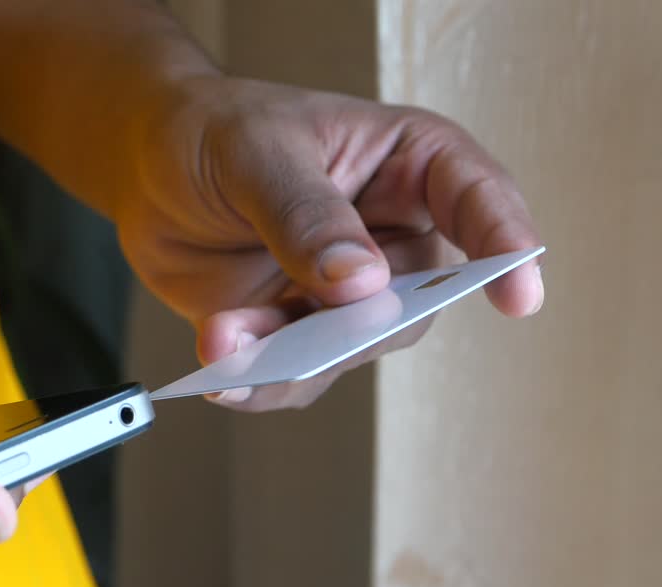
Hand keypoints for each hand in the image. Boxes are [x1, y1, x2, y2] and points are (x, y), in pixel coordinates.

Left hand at [117, 76, 544, 409]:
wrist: (144, 172)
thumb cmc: (211, 133)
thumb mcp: (255, 153)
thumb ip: (306, 215)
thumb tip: (362, 283)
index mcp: (405, 163)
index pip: (476, 198)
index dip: (505, 245)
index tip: (517, 295)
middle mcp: (388, 236)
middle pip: (417, 301)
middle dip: (360, 324)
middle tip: (306, 326)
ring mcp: (343, 293)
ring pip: (350, 352)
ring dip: (288, 358)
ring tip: (224, 338)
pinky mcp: (295, 332)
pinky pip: (294, 376)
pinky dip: (255, 380)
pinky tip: (217, 366)